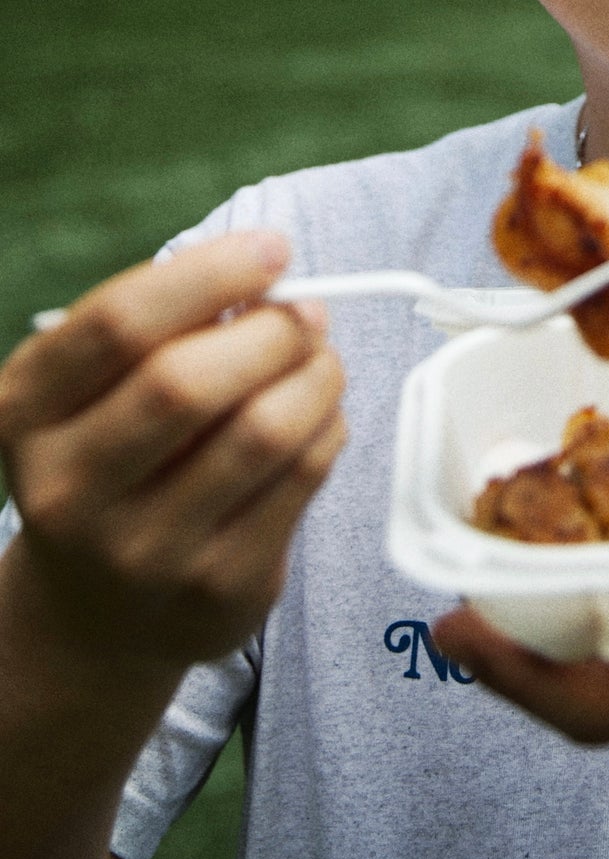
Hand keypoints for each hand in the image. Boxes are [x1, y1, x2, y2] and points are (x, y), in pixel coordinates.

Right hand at [0, 232, 346, 670]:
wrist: (99, 609)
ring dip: (316, 375)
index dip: (210, 274)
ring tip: (321, 357)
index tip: (273, 249)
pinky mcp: (217, 588)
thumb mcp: (96, 390)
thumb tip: (270, 276)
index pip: (118, 325)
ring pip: (261, 432)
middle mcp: (68, 490)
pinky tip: (319, 413)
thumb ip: (164, 327)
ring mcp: (143, 550)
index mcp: (25, 412)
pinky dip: (328, 425)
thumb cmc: (115, 456)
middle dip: (271, 329)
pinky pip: (302, 478)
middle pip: (186, 383)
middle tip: (307, 310)